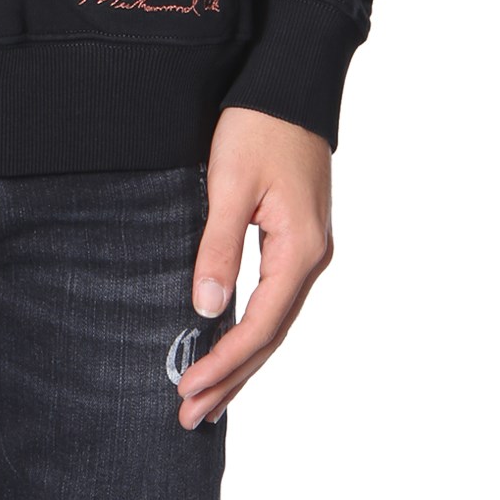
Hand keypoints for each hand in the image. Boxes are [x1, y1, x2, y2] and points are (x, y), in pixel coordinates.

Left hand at [175, 105, 334, 428]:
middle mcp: (312, 258)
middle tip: (188, 417)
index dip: (224, 363)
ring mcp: (308, 249)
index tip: (186, 389)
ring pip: (274, 321)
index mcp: (301, 250)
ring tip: (207, 399)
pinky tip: (230, 345)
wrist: (291, 83)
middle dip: (231, 379)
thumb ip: (219, 246)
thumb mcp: (230, 182)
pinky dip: (251, 330)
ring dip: (241, 361)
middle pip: (271, 336)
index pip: (260, 325)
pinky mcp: (297, 238)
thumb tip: (206, 309)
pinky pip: (275, 299)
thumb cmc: (258, 124)